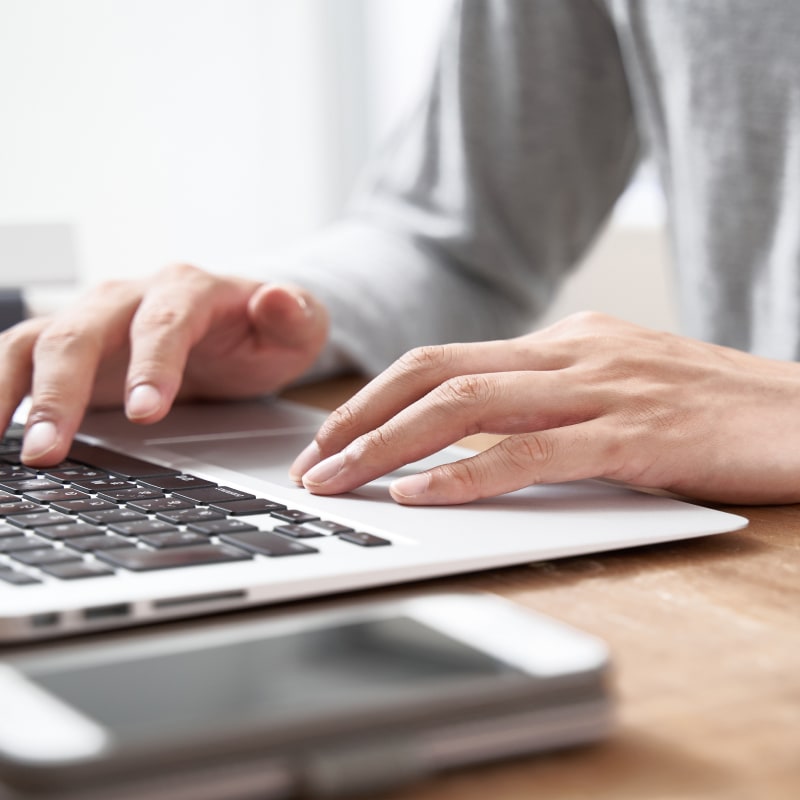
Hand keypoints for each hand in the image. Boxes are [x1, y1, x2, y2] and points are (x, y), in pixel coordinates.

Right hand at [0, 263, 328, 465]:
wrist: (234, 322)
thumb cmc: (263, 330)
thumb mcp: (298, 326)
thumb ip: (294, 316)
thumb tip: (277, 298)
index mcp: (188, 289)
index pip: (163, 322)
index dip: (151, 364)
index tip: (147, 413)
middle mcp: (129, 297)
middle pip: (80, 331)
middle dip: (60, 391)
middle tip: (49, 451)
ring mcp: (91, 319)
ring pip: (32, 341)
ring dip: (7, 391)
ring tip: (0, 445)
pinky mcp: (68, 346)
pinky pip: (14, 359)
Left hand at [290, 312, 799, 504]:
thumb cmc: (711, 410)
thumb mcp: (616, 389)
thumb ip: (550, 401)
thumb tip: (479, 433)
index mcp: (562, 342)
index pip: (443, 360)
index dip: (377, 397)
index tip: (334, 436)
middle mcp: (570, 353)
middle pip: (435, 374)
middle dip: (361, 419)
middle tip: (314, 462)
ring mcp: (599, 389)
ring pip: (466, 408)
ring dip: (390, 446)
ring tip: (340, 481)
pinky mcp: (633, 434)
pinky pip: (529, 452)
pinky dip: (466, 475)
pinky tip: (421, 495)